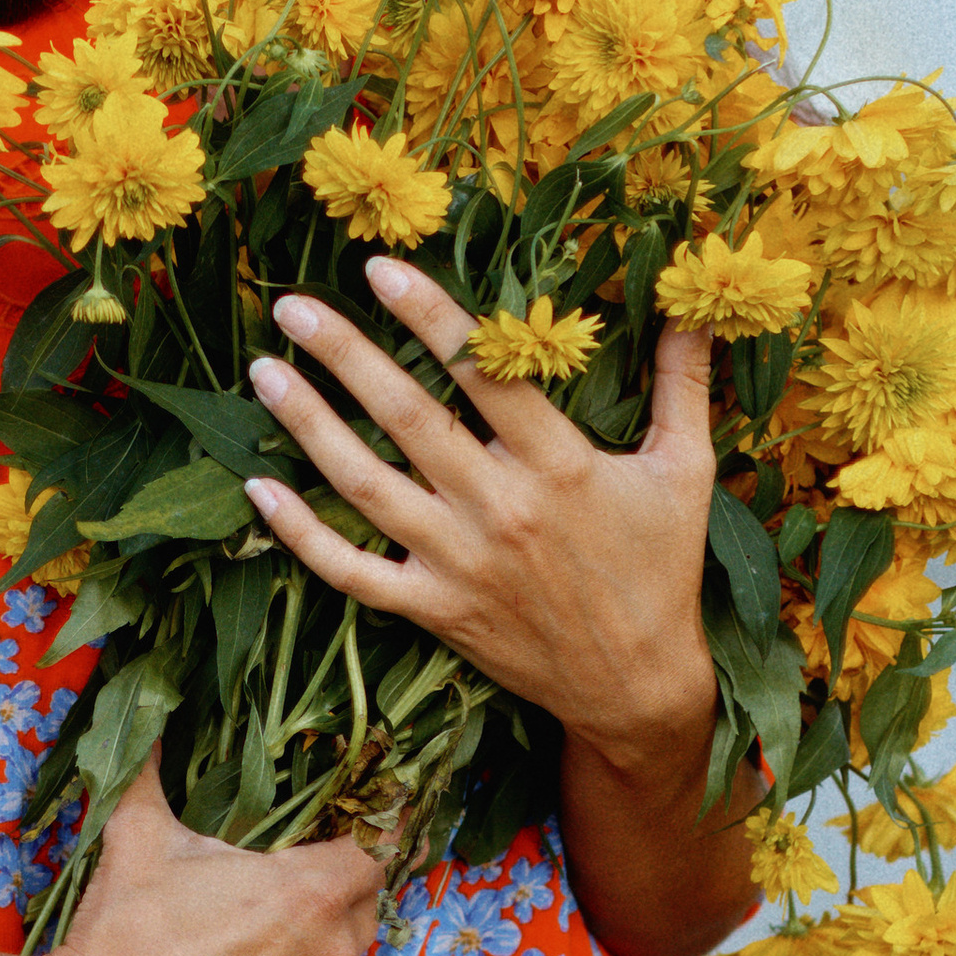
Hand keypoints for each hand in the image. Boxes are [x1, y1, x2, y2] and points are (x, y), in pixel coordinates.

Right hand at [36, 754, 380, 955]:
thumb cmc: (123, 929)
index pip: (373, 852)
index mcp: (310, 894)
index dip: (350, 839)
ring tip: (260, 938)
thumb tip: (147, 730)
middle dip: (332, 891)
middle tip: (280, 884)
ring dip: (315, 945)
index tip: (321, 838)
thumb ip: (151, 773)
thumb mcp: (139, 834)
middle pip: (362, 907)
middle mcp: (330, 954)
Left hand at [241, 263, 719, 779]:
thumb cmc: (663, 569)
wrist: (639, 688)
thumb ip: (682, 380)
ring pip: (365, 485)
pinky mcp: (435, 611)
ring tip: (264, 372)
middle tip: (291, 305)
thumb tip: (695, 300)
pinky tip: (259, 488)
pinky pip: (351, 571)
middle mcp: (500, 510)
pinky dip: (301, 533)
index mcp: (560, 465)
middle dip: (343, 354)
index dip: (427, 315)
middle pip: (406, 418)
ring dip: (308, 426)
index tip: (378, 268)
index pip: (482, 373)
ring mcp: (459, 565)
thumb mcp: (688, 471)